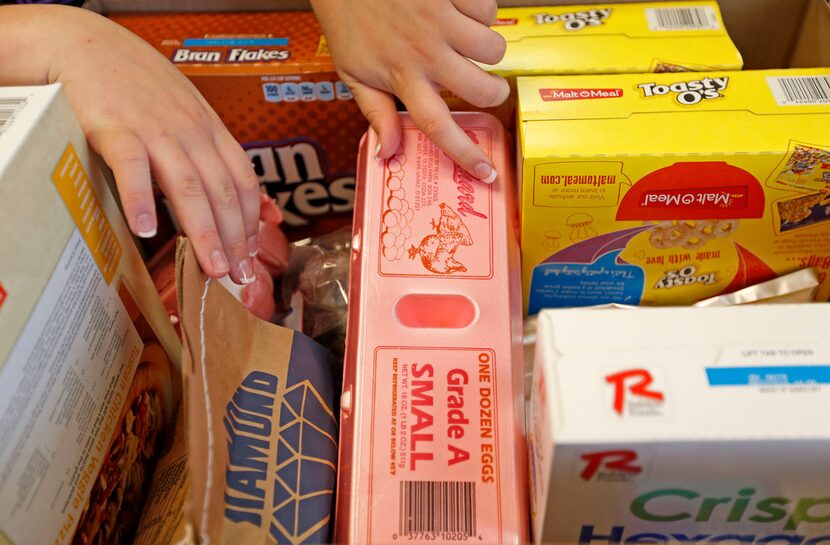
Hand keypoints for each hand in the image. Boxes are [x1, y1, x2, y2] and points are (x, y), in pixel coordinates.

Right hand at [0, 5, 259, 283]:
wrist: (91, 46)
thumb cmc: (143, 86)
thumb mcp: (190, 113)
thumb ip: (213, 153)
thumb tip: (244, 196)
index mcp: (211, 131)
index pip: (243, 181)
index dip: (251, 222)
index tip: (253, 257)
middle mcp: (191, 131)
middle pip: (221, 191)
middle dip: (235, 239)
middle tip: (240, 276)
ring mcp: (155, 130)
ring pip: (188, 186)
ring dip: (203, 231)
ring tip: (211, 267)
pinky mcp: (116, 127)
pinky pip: (133, 166)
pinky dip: (141, 198)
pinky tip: (144, 229)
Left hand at [311, 0, 507, 182]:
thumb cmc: (347, 18)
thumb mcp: (352, 70)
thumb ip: (374, 111)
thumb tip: (387, 153)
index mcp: (401, 78)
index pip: (439, 127)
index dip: (466, 154)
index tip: (487, 173)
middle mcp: (425, 53)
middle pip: (482, 90)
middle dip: (496, 93)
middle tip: (489, 87)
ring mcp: (441, 20)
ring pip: (494, 49)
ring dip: (489, 49)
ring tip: (470, 42)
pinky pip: (489, 9)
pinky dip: (482, 11)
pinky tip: (461, 10)